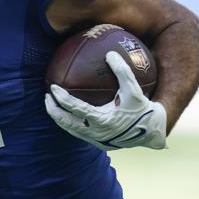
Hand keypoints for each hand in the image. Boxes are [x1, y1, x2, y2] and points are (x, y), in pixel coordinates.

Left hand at [45, 51, 167, 150]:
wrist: (151, 132)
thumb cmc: (141, 108)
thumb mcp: (133, 88)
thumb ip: (122, 71)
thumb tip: (110, 54)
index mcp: (102, 120)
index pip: (75, 108)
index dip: (61, 98)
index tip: (52, 87)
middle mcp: (96, 133)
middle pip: (66, 123)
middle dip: (53, 110)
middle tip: (46, 97)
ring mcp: (96, 140)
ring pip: (70, 130)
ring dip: (59, 118)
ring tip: (52, 105)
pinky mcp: (98, 144)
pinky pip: (78, 133)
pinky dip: (70, 123)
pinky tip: (67, 112)